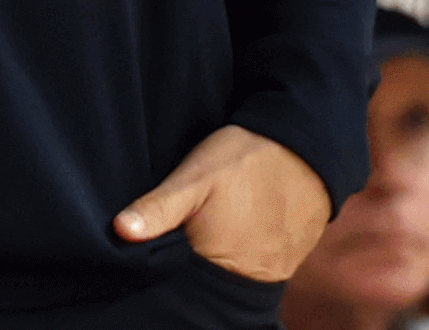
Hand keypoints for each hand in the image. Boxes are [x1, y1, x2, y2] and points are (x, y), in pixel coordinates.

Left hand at [115, 126, 329, 282]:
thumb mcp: (194, 177)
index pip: (180, 277)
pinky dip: (243, 256)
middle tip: (192, 226)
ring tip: (215, 227)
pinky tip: (236, 231)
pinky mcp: (290, 263)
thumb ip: (159, 208)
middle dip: (192, 261)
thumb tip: (121, 232)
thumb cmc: (246, 160)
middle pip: (207, 280)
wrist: (306, 149)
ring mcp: (273, 272)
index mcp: (218, 259)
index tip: (162, 241)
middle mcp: (249, 275)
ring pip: (232, 276)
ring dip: (218, 259)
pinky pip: (258, 269)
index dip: (166, 261)